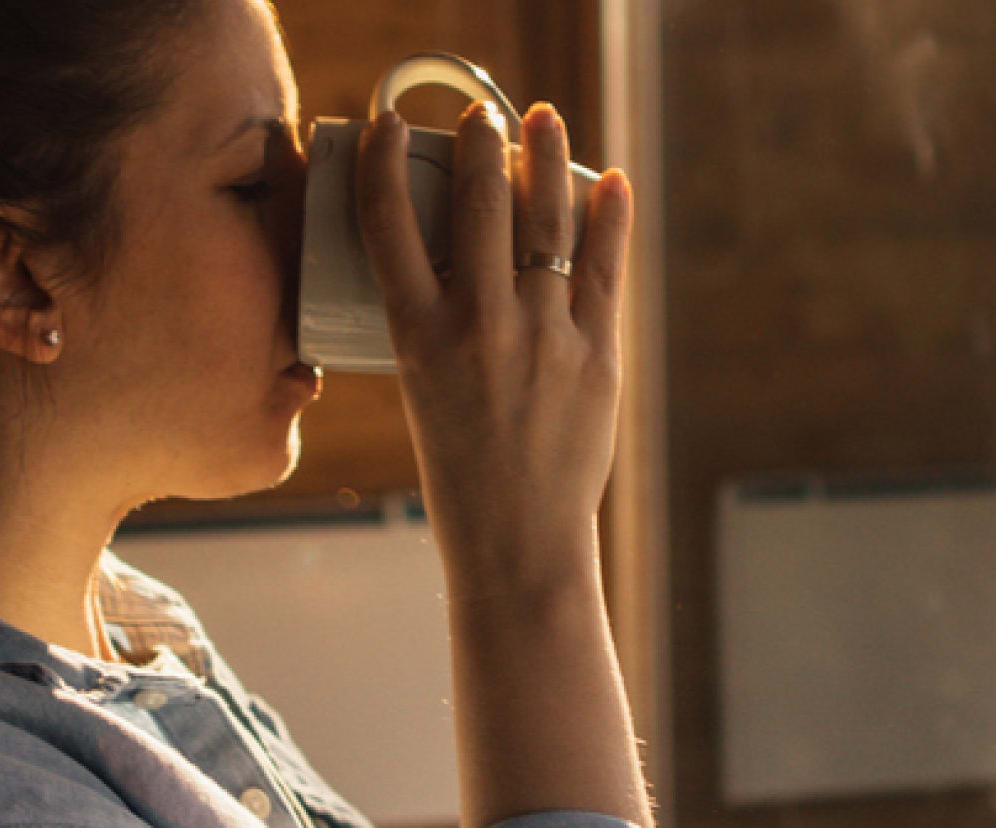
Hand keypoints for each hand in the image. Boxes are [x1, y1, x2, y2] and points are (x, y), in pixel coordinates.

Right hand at [353, 100, 630, 595]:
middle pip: (477, 203)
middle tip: (481, 115)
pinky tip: (608, 181)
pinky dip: (608, 216)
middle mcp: (478, 327)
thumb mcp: (421, 393)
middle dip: (480, 140)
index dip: (386, 161)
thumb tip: (463, 263)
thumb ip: (440, 329)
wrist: (518, 543)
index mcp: (416, 338)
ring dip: (544, 156)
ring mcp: (542, 337)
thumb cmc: (461, 474)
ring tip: (545, 120)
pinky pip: (604, 268)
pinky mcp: (596, 354)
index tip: (391, 125)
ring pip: (546, 221)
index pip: (389, 223)